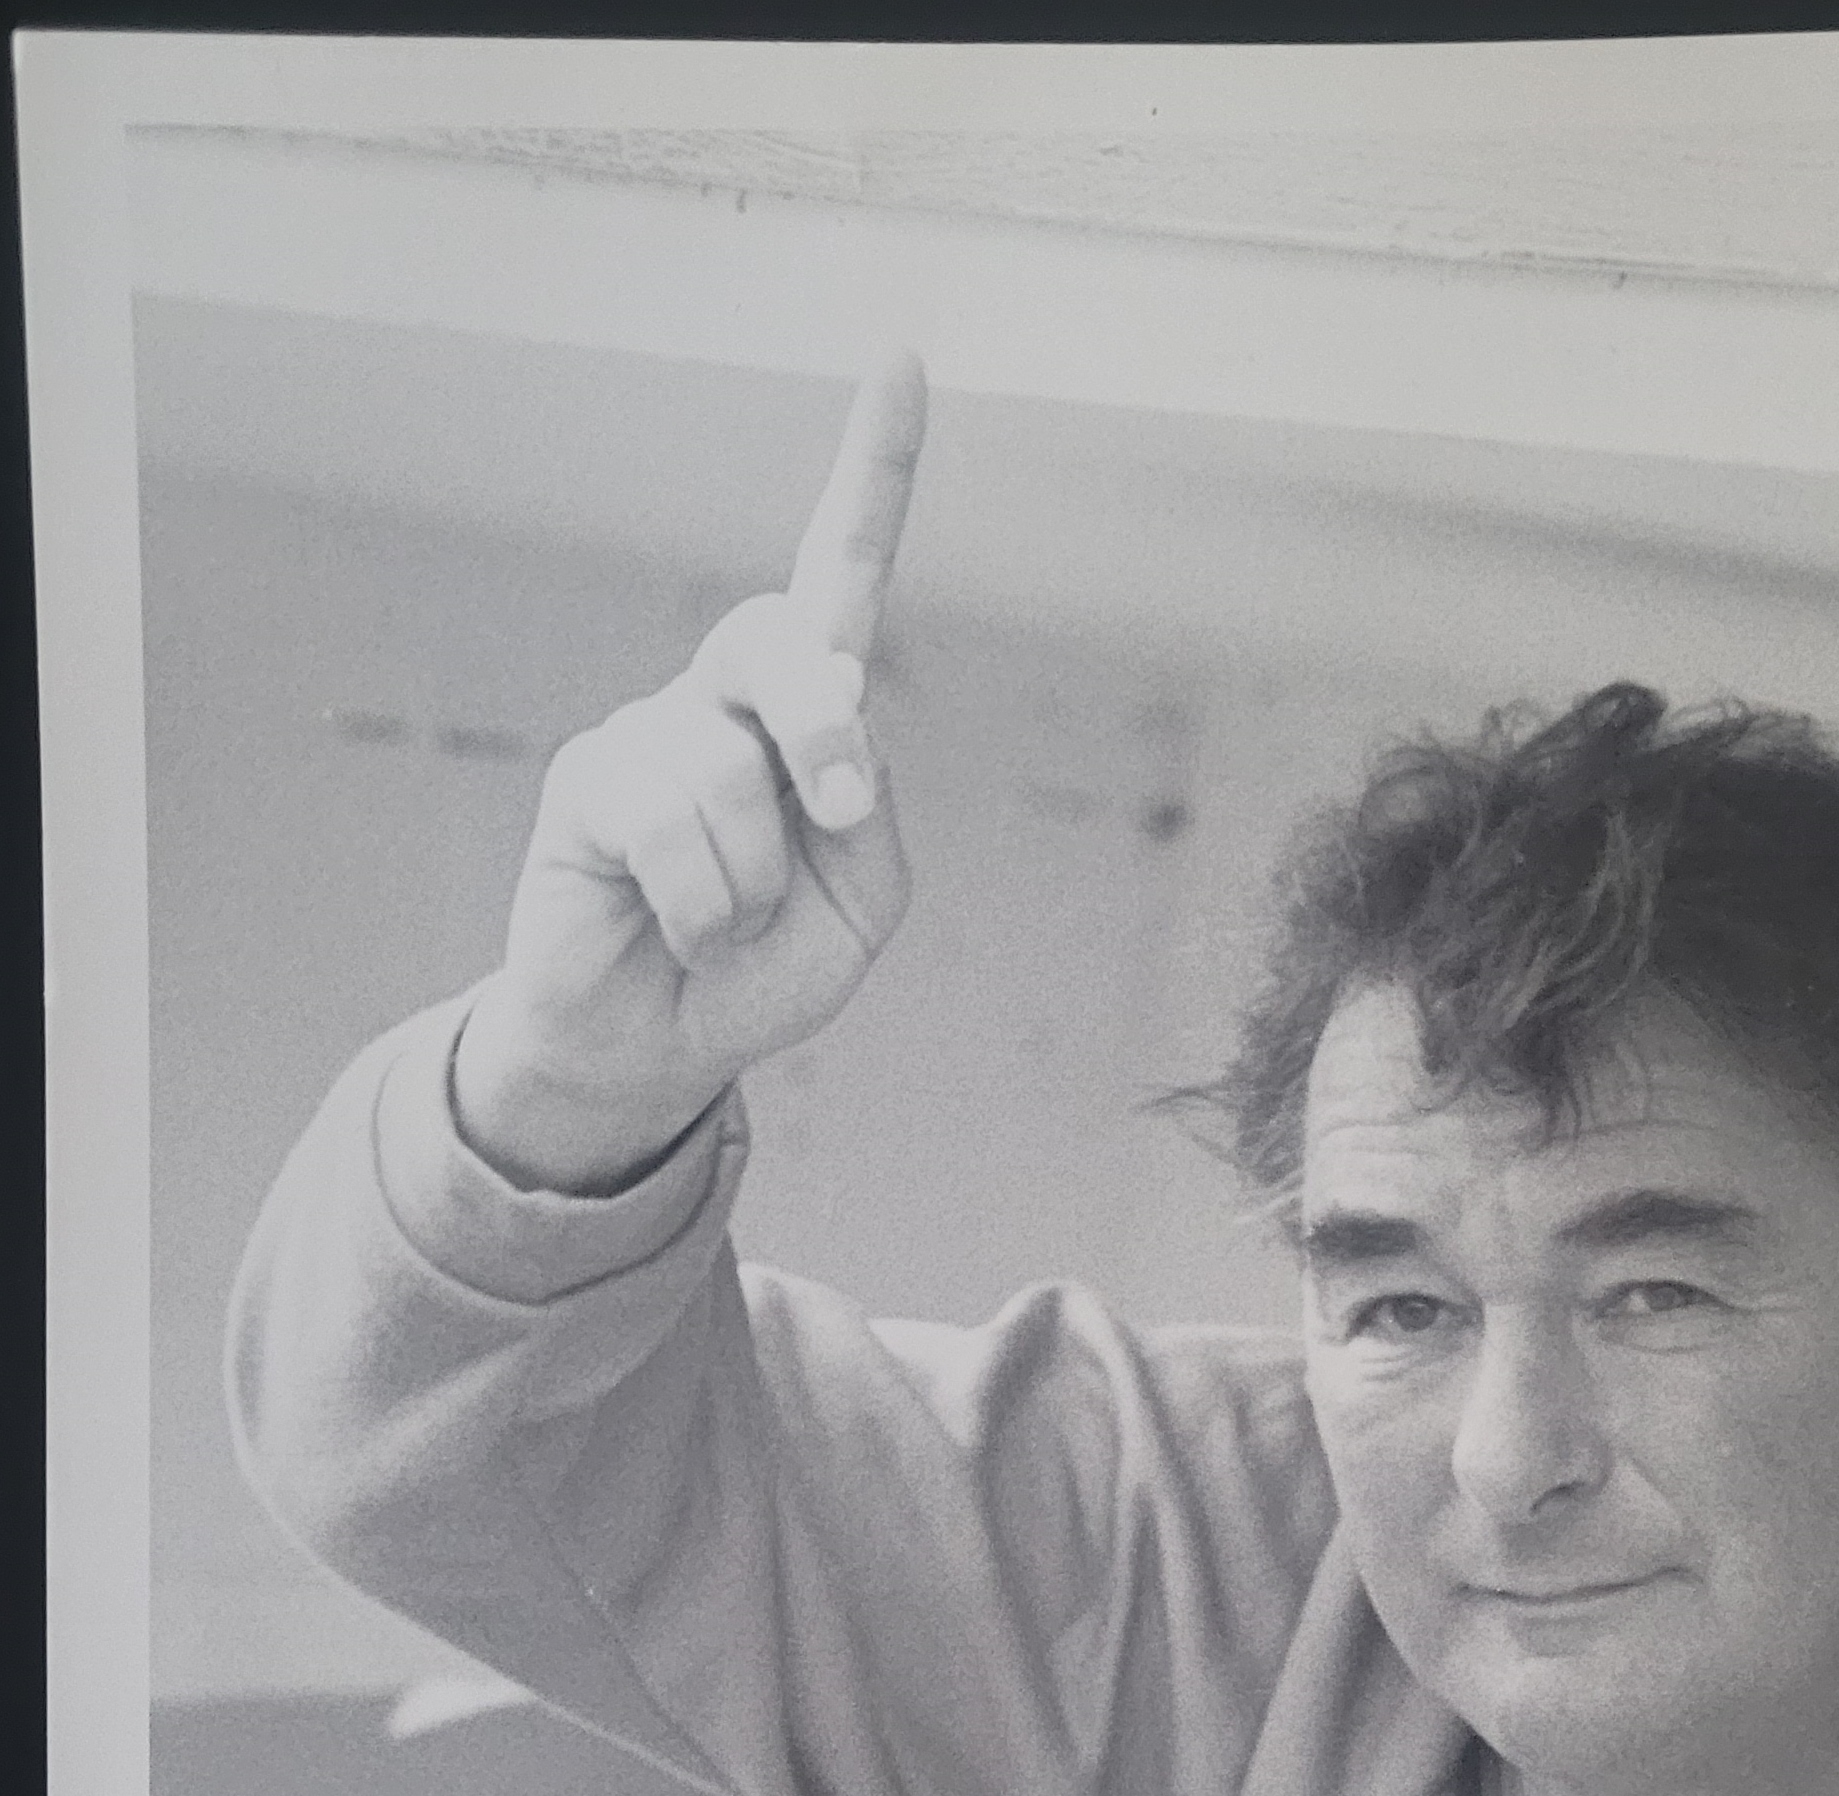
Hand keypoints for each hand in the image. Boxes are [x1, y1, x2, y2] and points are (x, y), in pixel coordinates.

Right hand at [451, 350, 927, 1191]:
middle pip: (790, 645)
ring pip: (731, 778)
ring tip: (722, 924)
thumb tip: (826, 704)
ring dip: (754, 887)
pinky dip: (705, 909)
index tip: (903, 360)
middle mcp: (724, 696)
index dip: (873, 471)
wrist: (661, 1045)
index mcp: (805, 710)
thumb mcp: (863, 899)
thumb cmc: (767, 964)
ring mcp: (649, 729)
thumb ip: (871, 807)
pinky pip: (674, 830)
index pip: (841, 569)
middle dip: (822, 734)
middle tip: (833, 818)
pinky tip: (675, 925)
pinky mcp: (589, 779)